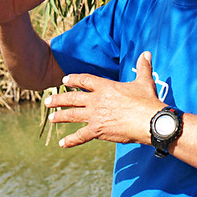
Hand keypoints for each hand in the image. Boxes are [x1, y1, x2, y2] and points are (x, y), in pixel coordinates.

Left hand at [45, 51, 163, 147]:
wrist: (150, 120)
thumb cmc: (147, 101)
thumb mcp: (144, 81)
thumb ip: (143, 66)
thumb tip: (146, 53)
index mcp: (105, 87)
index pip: (84, 80)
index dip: (73, 80)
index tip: (64, 80)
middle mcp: (96, 100)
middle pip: (73, 98)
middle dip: (59, 99)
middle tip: (47, 101)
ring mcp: (95, 115)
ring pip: (72, 115)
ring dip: (60, 116)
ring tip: (51, 117)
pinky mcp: (98, 130)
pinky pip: (81, 136)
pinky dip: (71, 140)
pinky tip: (62, 143)